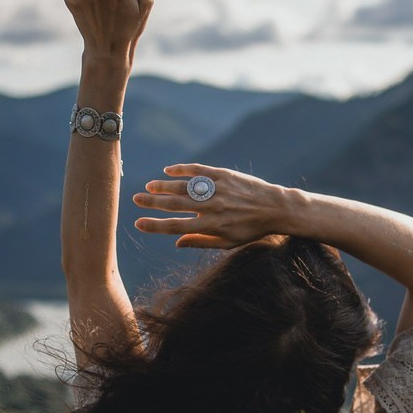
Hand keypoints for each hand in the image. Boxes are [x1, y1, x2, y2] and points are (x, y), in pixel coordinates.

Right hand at [132, 164, 289, 248]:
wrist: (275, 208)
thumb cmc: (251, 229)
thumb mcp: (228, 243)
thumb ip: (201, 242)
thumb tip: (177, 242)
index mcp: (211, 226)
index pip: (176, 226)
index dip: (155, 225)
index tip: (138, 223)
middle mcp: (212, 207)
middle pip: (175, 204)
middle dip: (153, 202)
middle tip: (136, 199)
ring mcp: (217, 189)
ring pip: (184, 186)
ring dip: (164, 186)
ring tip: (149, 186)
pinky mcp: (224, 175)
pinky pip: (199, 170)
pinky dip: (182, 170)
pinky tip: (168, 170)